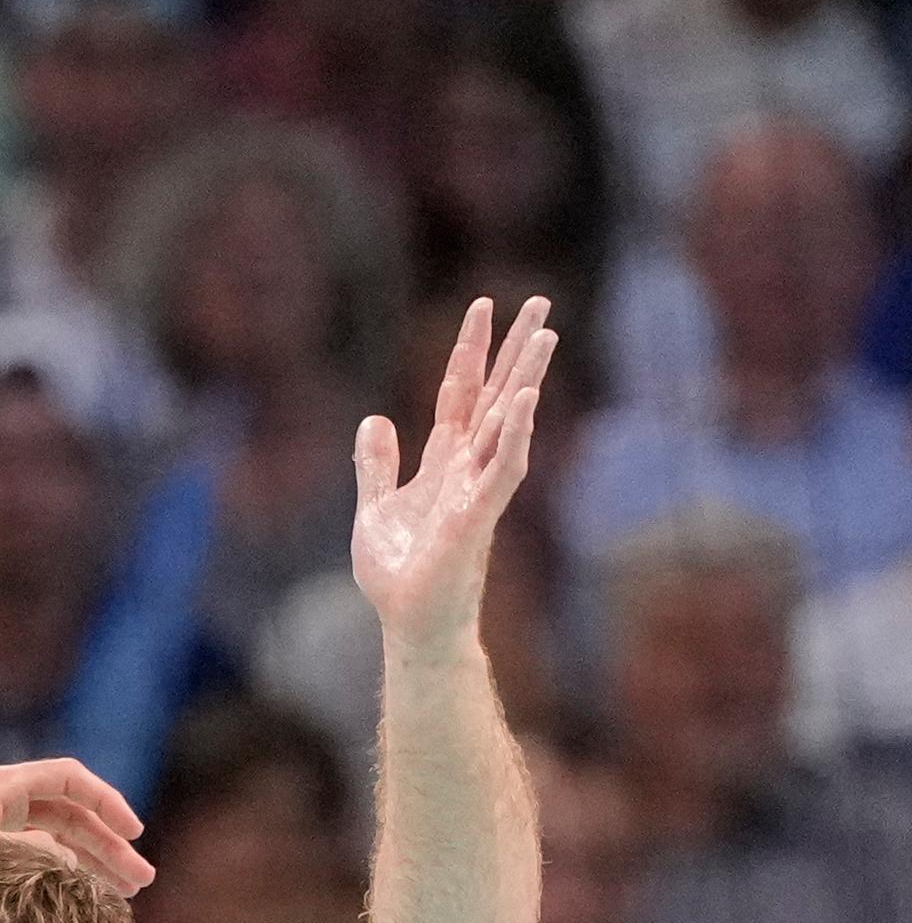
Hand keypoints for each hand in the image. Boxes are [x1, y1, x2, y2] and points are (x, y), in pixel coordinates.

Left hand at [0, 758, 153, 895]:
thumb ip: (23, 851)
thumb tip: (66, 856)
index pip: (68, 779)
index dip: (106, 802)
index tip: (134, 833)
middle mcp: (0, 800)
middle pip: (71, 815)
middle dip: (109, 846)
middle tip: (141, 880)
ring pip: (59, 839)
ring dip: (93, 864)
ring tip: (125, 895)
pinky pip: (38, 857)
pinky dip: (63, 874)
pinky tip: (86, 898)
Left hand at [354, 296, 554, 652]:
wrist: (410, 621)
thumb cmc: (400, 575)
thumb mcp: (375, 510)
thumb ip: (376, 466)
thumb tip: (373, 420)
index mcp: (443, 462)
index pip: (459, 394)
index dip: (468, 352)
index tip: (482, 308)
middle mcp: (468, 467)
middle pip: (495, 394)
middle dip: (515, 348)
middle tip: (540, 300)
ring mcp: (478, 487)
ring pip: (509, 421)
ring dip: (527, 377)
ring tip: (548, 334)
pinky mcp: (479, 514)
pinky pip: (504, 467)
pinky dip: (515, 433)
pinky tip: (527, 399)